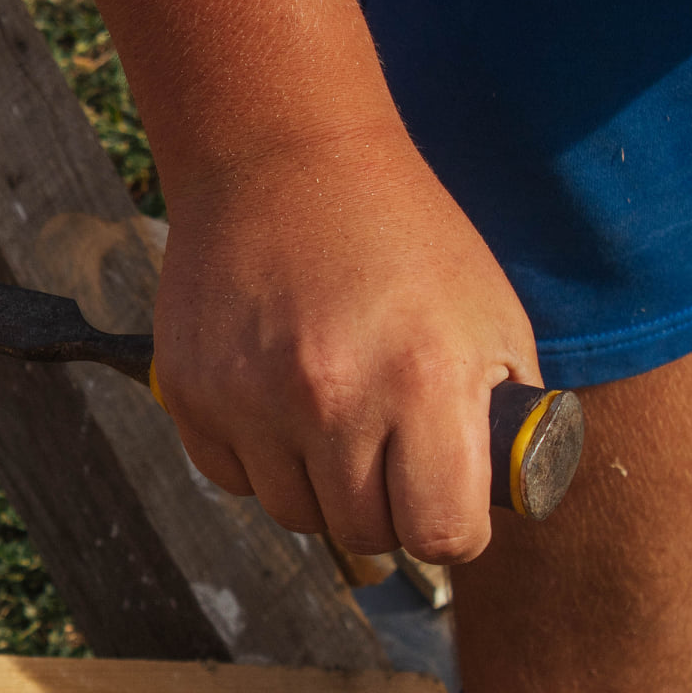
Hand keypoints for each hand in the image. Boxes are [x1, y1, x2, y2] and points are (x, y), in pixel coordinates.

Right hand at [152, 125, 539, 562]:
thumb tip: (490, 502)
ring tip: (332, 420)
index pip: (442, 534)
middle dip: (386, 509)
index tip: (445, 502)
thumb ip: (502, 418)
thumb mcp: (490, 315)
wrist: (281, 158)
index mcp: (423, 380)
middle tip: (389, 457)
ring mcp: (248, 398)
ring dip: (318, 487)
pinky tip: (276, 402)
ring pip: (293, 512)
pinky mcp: (189, 390)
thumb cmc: (402, 235)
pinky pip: (230, 476)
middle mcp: (330, 398)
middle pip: (363, 534)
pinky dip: (257, 458)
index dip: (453, 529)